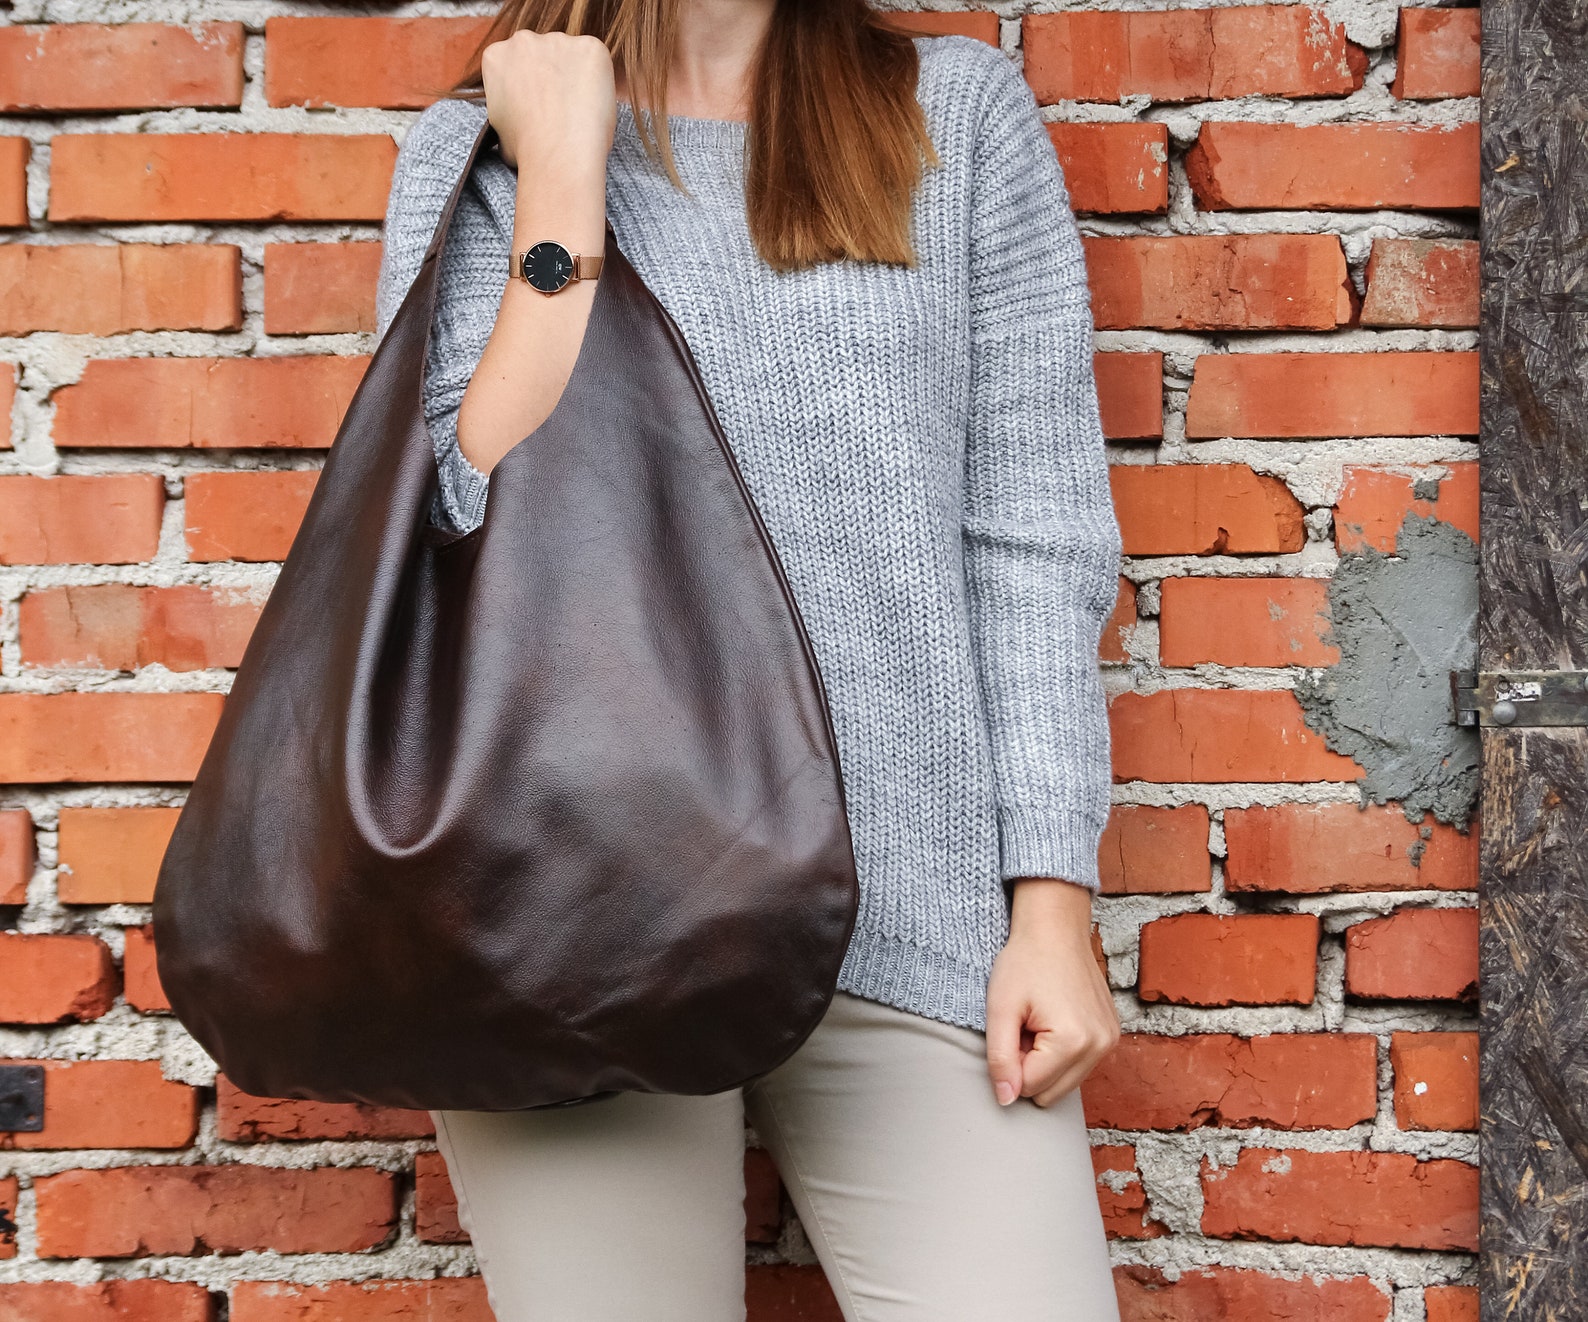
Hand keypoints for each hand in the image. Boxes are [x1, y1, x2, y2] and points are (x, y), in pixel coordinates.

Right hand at [481, 29, 616, 179]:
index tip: (538, 103)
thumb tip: (516, 117)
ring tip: (579, 110)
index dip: (530, 85)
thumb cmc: (528, 151)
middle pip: (543, 53)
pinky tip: (594, 104)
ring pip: (571, 55)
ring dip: (576, 76)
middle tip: (562, 108)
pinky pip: (597, 59)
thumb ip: (507, 106)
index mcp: (496, 57)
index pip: (515, 63)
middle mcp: (523, 40)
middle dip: (552, 75)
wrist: (558, 154)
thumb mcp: (498, 127)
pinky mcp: (590, 47)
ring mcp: (558, 40)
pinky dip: (600, 78)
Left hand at [985, 877, 1119, 1107]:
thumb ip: (1000, 1058)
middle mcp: (1100, 1047)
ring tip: (1039, 1022)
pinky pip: (1080, 1066)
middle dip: (1031, 1066)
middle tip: (1026, 1026)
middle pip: (1050, 1093)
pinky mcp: (1112, 1035)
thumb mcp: (1000, 1008)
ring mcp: (1110, 1041)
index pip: (1029, 1087)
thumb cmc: (1024, 962)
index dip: (1011, 1061)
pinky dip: (1062, 1052)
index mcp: (1073, 1042)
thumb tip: (1005, 1099)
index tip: (1014, 1027)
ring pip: (1066, 1084)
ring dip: (1046, 1061)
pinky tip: (1055, 1019)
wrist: (1055, 929)